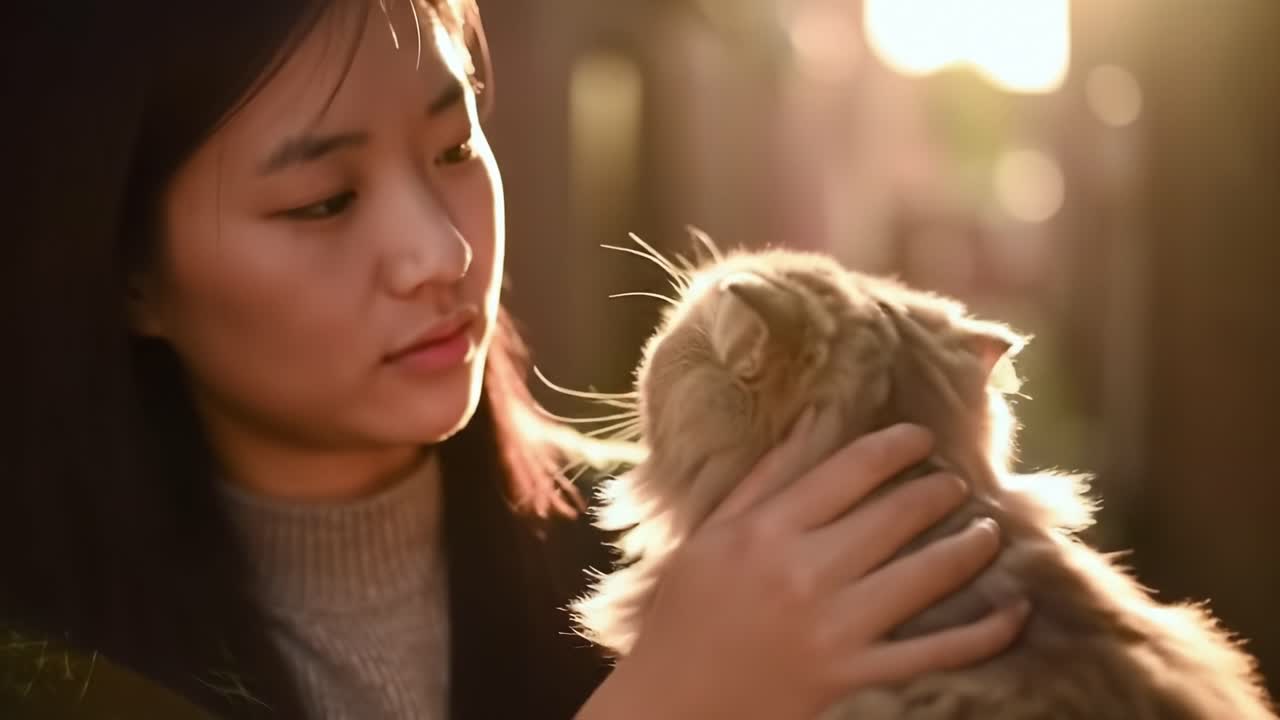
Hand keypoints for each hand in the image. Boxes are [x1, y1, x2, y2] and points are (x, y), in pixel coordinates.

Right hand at [576, 408, 1029, 719]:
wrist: (671, 704)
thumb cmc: (684, 613)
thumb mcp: (710, 535)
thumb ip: (765, 478)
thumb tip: (813, 419)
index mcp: (765, 530)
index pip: (848, 470)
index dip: (895, 446)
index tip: (921, 437)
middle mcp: (803, 571)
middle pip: (894, 516)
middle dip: (938, 492)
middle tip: (958, 483)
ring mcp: (832, 626)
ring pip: (923, 576)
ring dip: (968, 547)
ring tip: (990, 530)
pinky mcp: (851, 674)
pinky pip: (932, 652)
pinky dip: (983, 634)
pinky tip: (1015, 611)